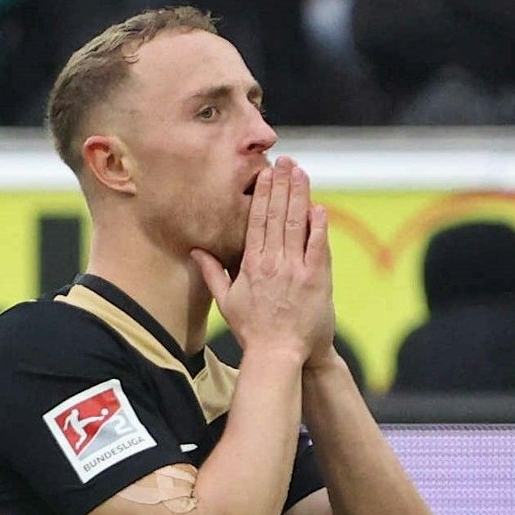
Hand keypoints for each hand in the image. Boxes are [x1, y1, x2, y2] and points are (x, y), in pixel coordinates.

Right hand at [191, 156, 334, 366]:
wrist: (278, 353)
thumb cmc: (253, 330)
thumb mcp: (226, 301)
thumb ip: (213, 272)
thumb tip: (196, 251)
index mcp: (250, 264)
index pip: (256, 220)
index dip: (262, 194)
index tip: (265, 173)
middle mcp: (272, 262)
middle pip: (276, 215)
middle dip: (281, 184)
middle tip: (285, 161)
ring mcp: (295, 269)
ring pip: (296, 224)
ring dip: (299, 196)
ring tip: (301, 173)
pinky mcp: (315, 279)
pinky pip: (317, 246)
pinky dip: (318, 225)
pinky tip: (318, 206)